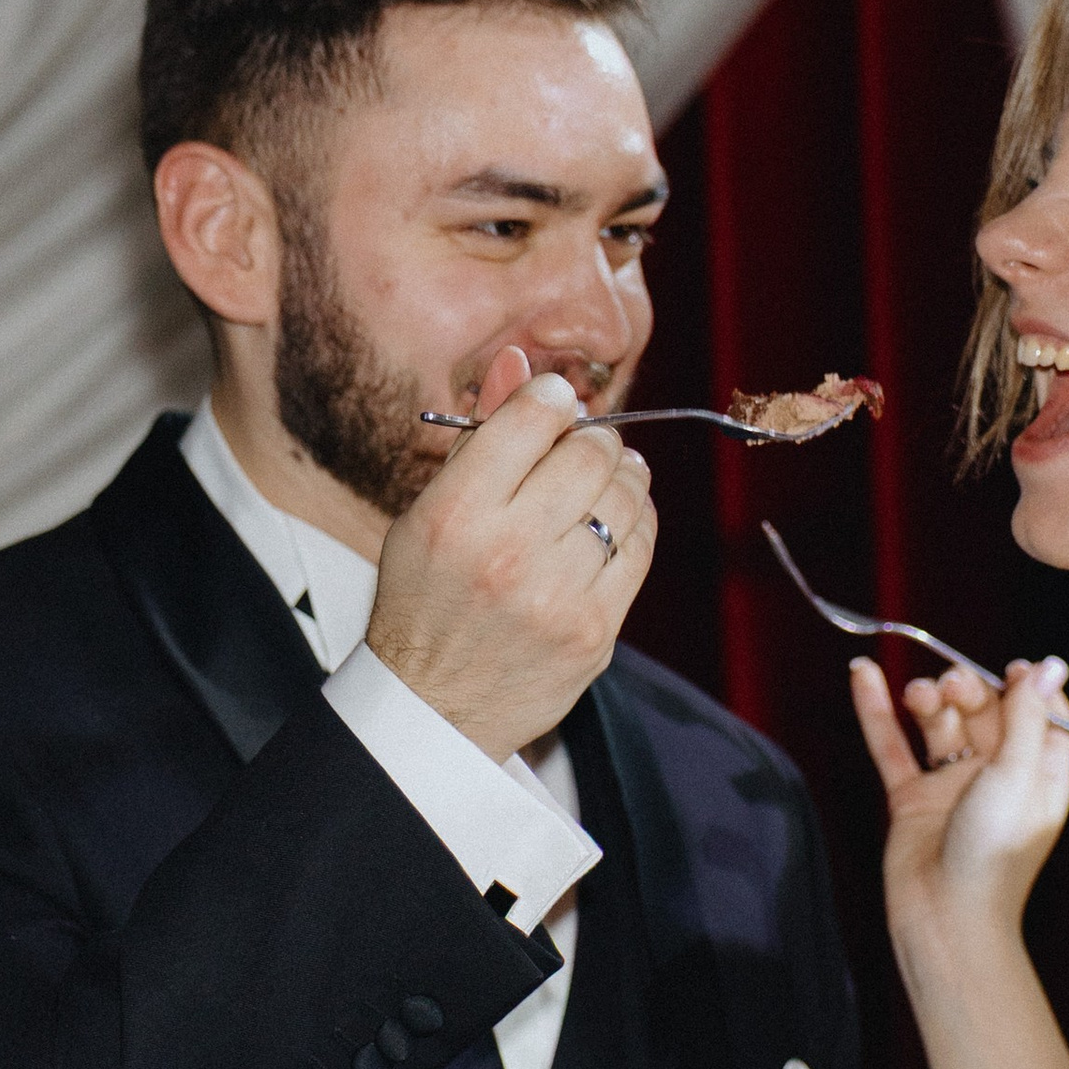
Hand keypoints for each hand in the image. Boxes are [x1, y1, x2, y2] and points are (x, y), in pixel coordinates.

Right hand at [367, 344, 654, 756]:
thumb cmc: (426, 597)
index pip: (533, 416)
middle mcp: (508, 552)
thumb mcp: (427, 512)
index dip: (553, 398)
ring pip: (625, 495)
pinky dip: (636, 519)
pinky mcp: (596, 630)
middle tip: (581, 449)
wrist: (434, 706)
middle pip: (590, 453)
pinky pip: (642, 545)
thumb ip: (478, 438)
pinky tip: (616, 519)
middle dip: (592, 439)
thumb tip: (520, 362)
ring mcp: (558, 595)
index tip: (554, 405)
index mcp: (456, 514)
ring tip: (602, 480)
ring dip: (621, 475)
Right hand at [848, 650, 1068, 956]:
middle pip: (986, 711)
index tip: (1013, 670)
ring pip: (939, 724)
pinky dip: (877, 711)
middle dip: (968, 689)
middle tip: (951, 686)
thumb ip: (1029, 716)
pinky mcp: (911, 799)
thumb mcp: (1018, 775)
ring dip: (928, 698)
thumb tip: (1051, 663)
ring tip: (917, 695)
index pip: (1043, 715)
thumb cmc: (994, 853)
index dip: (1029, 688)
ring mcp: (952, 787)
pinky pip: (893, 746)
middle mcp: (999, 777)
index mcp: (1039, 774)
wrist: (946, 918)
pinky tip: (862, 673)